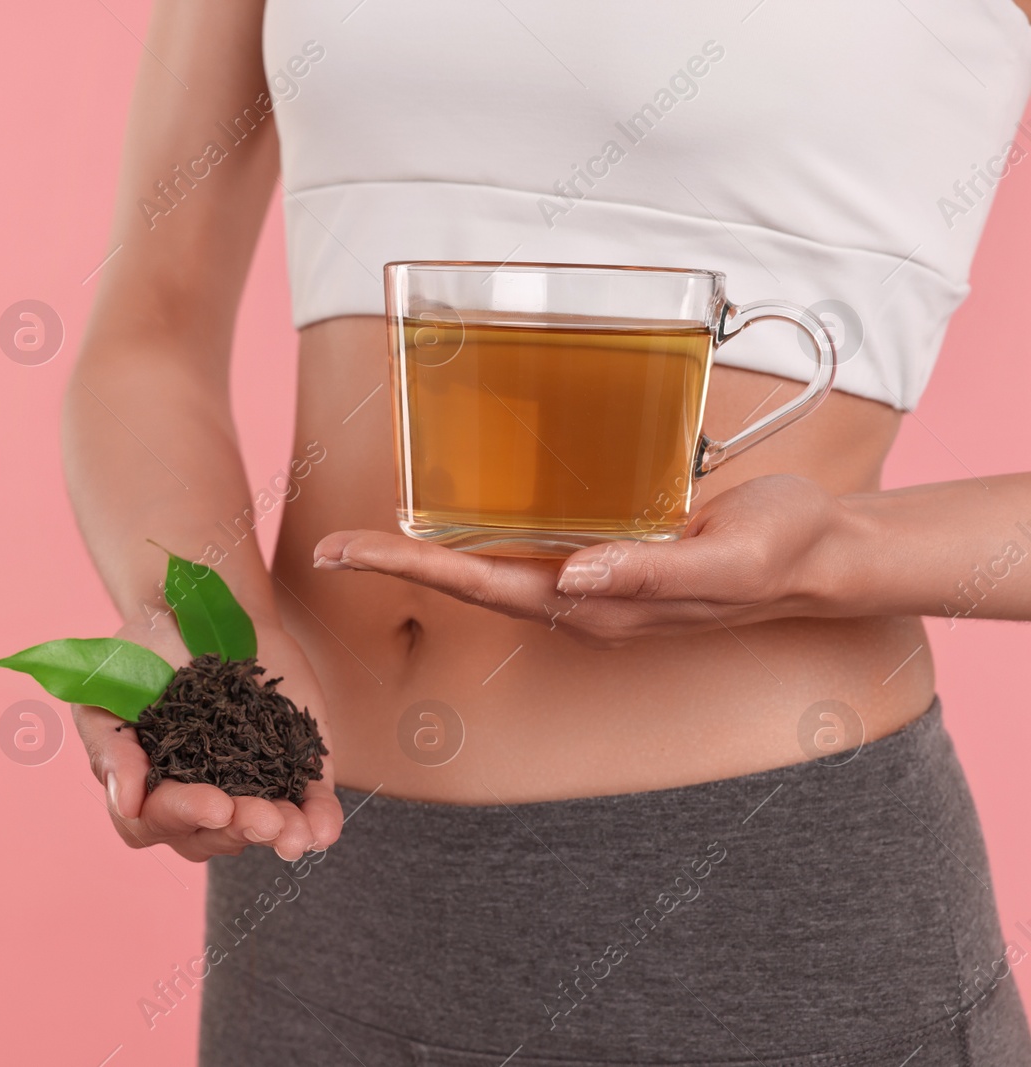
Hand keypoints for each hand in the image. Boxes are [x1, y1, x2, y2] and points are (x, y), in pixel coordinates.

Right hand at [70, 615, 343, 862]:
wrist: (198, 613)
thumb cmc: (142, 654)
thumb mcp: (111, 690)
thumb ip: (112, 747)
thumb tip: (127, 802)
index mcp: (147, 785)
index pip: (157, 820)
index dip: (184, 816)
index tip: (213, 802)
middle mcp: (197, 798)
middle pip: (213, 835)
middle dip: (239, 828)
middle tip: (263, 816)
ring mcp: (247, 788)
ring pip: (261, 830)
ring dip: (280, 835)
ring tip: (295, 832)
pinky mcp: (291, 770)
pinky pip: (307, 808)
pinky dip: (317, 822)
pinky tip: (323, 829)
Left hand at [313, 473, 849, 648]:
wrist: (821, 556)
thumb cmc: (781, 551)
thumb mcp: (729, 560)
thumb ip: (656, 574)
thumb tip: (573, 577)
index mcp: (595, 603)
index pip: (480, 585)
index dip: (407, 568)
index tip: (342, 553)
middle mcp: (578, 598)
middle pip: (466, 580)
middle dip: (395, 564)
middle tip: (325, 545)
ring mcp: (587, 580)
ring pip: (489, 566)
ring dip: (425, 552)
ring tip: (363, 535)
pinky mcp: (603, 555)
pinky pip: (525, 547)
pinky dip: (475, 534)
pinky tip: (448, 514)